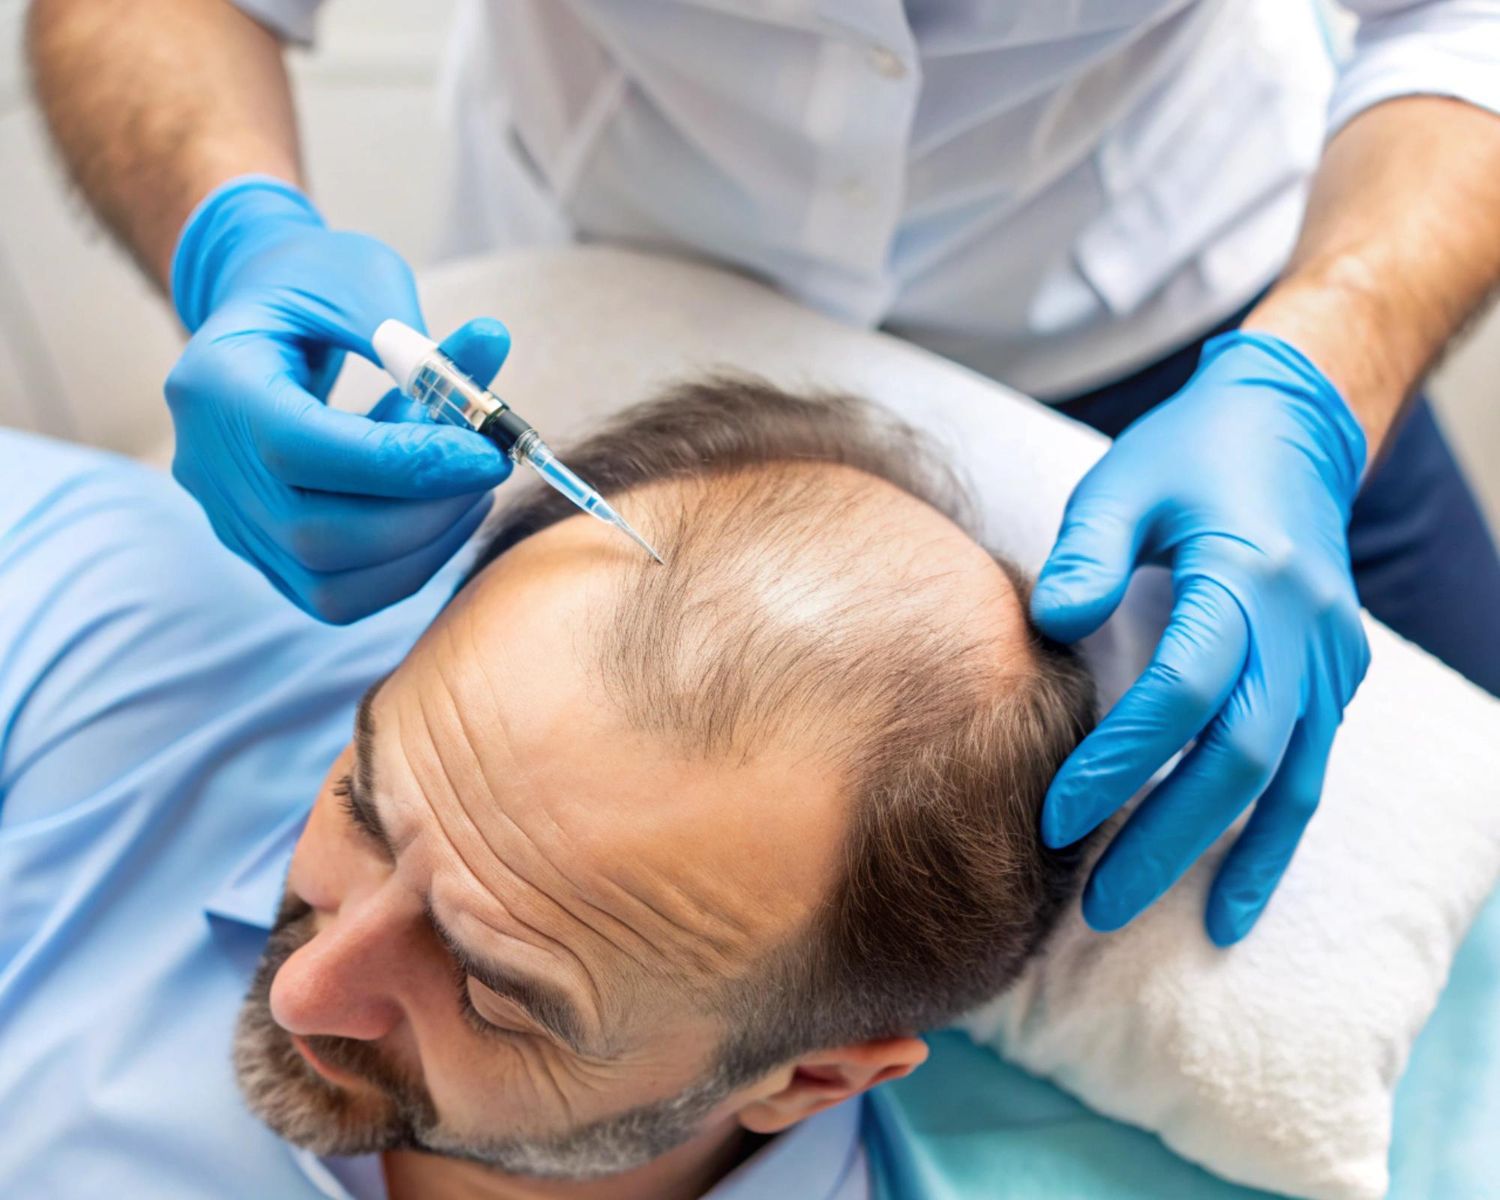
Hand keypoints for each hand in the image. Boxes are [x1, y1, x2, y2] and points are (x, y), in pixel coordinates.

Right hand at [166, 175, 511, 622]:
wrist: (259, 315)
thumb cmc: (309, 287)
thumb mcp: (354, 279)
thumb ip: (414, 330)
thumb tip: (491, 344)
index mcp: (216, 386)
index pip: (302, 450)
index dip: (405, 464)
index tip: (489, 452)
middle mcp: (209, 467)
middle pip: (315, 536)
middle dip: (425, 513)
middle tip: (490, 466)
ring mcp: (232, 520)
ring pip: (331, 584)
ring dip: (424, 543)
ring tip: (468, 482)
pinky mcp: (265, 553)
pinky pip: (339, 595)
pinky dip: (408, 565)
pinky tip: (446, 511)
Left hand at [1032, 331, 1369, 944]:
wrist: (1294, 428)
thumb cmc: (1187, 455)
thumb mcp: (1121, 482)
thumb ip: (1086, 553)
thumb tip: (1053, 628)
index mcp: (1246, 573)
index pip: (1184, 690)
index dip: (1120, 760)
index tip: (1054, 816)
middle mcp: (1303, 625)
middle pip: (1240, 755)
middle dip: (1167, 837)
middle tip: (1096, 904)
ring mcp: (1331, 656)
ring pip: (1291, 780)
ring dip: (1230, 858)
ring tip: (1175, 923)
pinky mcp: (1337, 675)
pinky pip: (1312, 772)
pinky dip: (1276, 838)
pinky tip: (1237, 898)